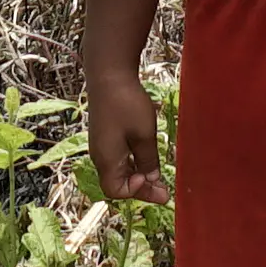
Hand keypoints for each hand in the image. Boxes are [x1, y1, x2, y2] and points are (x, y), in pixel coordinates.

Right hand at [82, 65, 160, 205]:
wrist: (109, 74)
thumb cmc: (126, 103)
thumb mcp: (144, 135)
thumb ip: (148, 161)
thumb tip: (152, 181)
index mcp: (106, 160)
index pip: (117, 191)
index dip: (137, 192)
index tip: (155, 182)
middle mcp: (100, 156)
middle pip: (118, 183)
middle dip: (141, 187)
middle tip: (165, 188)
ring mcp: (102, 146)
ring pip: (119, 171)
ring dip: (138, 175)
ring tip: (158, 173)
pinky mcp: (105, 136)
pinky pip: (118, 158)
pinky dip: (132, 163)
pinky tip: (146, 156)